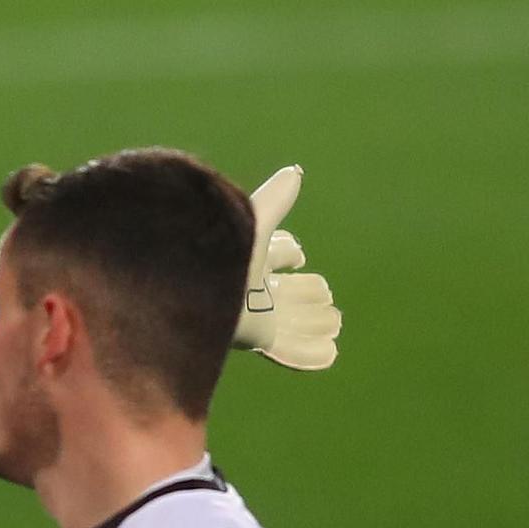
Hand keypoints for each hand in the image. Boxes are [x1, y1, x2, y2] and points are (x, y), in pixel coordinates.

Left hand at [232, 166, 342, 370]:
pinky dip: (311, 354)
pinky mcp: (259, 337)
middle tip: (326, 292)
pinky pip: (289, 350)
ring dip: (313, 324)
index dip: (286, 252)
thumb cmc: (219, 248)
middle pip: (282, 292)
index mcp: (246, 256)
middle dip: (304, 292)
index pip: (272, 253)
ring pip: (290, 322)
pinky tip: (330, 355)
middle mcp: (251, 288)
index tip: (297, 253)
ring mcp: (255, 316)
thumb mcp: (255, 221)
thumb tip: (295, 172)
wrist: (193, 282)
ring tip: (335, 322)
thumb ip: (276, 200)